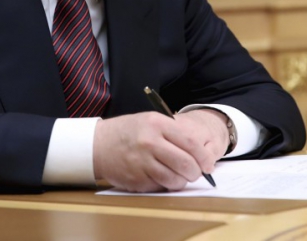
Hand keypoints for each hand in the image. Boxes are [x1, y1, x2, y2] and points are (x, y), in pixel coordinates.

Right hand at [92, 109, 228, 191]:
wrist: (98, 145)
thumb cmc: (128, 132)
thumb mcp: (150, 121)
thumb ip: (173, 132)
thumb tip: (199, 153)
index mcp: (156, 124)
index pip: (190, 143)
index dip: (204, 157)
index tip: (208, 164)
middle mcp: (150, 142)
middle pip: (186, 163)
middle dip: (196, 172)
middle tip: (196, 173)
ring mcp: (142, 162)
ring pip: (175, 179)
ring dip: (182, 181)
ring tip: (179, 176)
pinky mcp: (136, 179)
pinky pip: (160, 186)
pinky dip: (165, 185)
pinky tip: (161, 177)